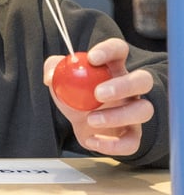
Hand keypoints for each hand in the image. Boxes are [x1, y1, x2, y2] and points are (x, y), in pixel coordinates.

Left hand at [43, 38, 154, 156]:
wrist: (80, 124)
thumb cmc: (74, 96)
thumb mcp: (60, 80)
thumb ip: (53, 69)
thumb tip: (50, 76)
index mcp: (112, 68)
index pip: (119, 50)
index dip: (109, 50)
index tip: (92, 58)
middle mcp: (129, 89)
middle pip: (143, 80)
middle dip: (124, 85)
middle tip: (98, 93)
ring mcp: (134, 111)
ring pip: (144, 110)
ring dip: (118, 116)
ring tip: (91, 119)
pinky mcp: (132, 135)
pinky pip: (133, 142)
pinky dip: (113, 145)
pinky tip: (93, 140)